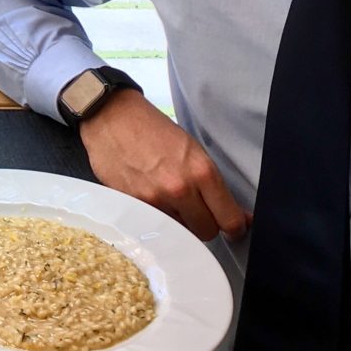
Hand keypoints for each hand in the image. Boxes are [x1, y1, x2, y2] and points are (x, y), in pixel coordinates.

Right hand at [77, 91, 249, 242]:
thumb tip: (238, 216)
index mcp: (202, 172)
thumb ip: (212, 185)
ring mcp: (155, 200)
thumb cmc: (153, 130)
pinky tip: (151, 197)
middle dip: (205, 223)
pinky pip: (155, 226)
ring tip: (168, 198)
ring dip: (179, 221)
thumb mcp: (192, 150)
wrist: (112, 118)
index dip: (235, 228)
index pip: (230, 220)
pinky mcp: (133, 206)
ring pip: (180, 232)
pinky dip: (157, 218)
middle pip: (206, 232)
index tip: (234, 228)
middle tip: (196, 209)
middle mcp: (180, 189)